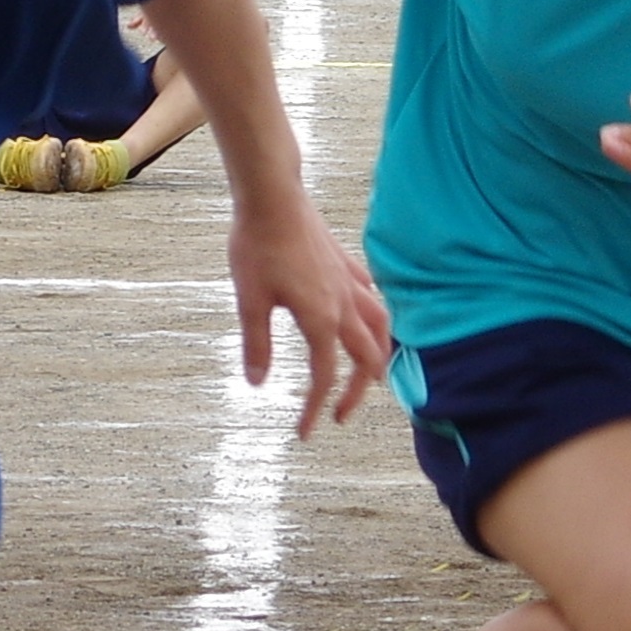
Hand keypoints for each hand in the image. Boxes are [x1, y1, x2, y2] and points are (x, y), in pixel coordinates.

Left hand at [227, 196, 388, 435]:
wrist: (272, 198)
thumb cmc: (256, 246)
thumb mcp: (249, 300)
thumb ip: (257, 344)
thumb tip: (257, 383)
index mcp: (321, 319)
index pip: (324, 376)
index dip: (315, 408)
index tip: (304, 432)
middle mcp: (344, 305)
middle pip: (365, 359)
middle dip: (357, 392)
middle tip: (341, 416)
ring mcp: (349, 283)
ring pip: (381, 327)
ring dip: (379, 356)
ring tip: (372, 374)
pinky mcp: (346, 265)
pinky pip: (372, 297)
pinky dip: (375, 317)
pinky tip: (366, 319)